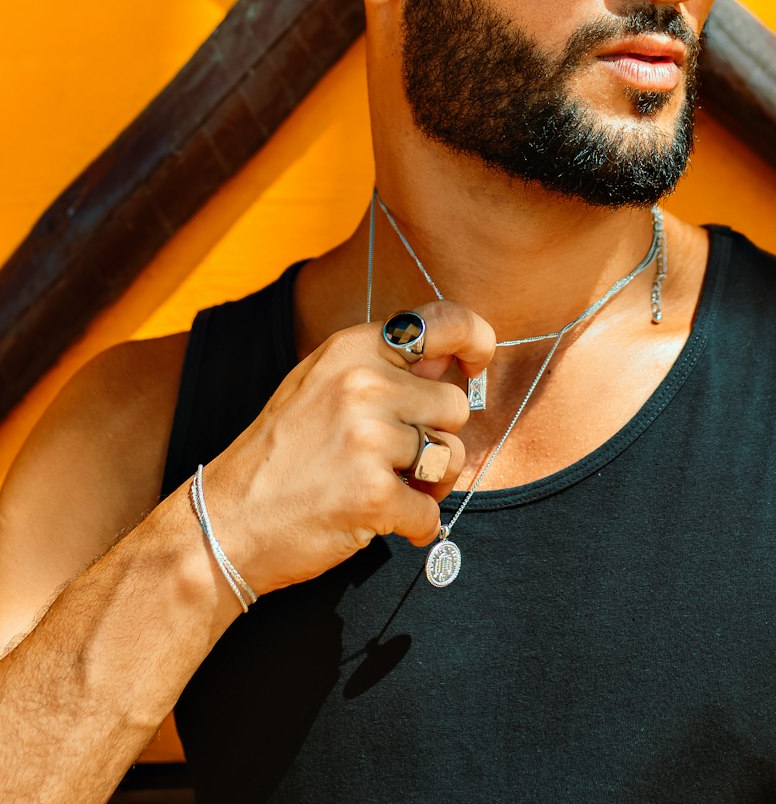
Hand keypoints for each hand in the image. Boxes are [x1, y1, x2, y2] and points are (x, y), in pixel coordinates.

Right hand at [194, 300, 494, 594]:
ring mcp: (368, 439)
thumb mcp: (320, 385)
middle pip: (455, 405)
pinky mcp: (373, 495)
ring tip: (384, 490)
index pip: (442, 321)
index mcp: (352, 349)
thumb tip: (452, 355)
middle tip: (395, 460)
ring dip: (428, 484)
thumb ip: (381, 367)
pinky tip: (379, 522)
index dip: (475, 338)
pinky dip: (413, 527)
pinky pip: (431, 513)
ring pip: (451, 458)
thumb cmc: (280, 455)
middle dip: (435, 437)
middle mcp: (362, 384)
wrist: (224, 524)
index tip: (478, 361)